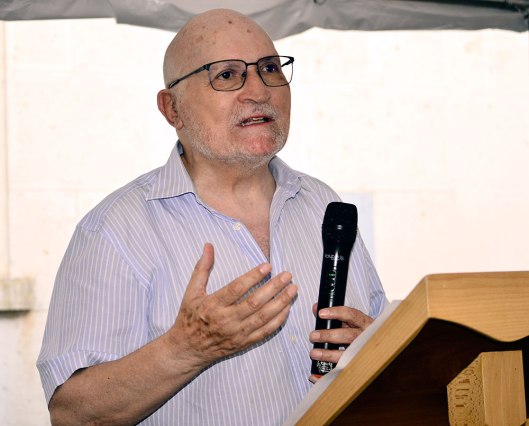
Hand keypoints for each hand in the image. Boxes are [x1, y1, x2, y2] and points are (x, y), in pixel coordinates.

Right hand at [168, 243, 297, 369]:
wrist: (188, 350)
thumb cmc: (189, 318)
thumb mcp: (191, 292)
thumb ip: (202, 268)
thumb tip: (208, 246)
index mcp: (213, 305)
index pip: (237, 289)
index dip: (253, 277)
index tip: (267, 266)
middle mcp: (226, 320)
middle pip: (254, 302)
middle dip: (274, 288)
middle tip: (287, 275)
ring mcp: (237, 333)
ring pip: (263, 317)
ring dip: (281, 303)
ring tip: (292, 289)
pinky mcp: (244, 343)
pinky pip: (265, 332)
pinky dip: (278, 320)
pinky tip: (287, 308)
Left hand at [308, 304, 372, 382]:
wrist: (382, 346)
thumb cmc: (359, 331)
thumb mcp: (350, 321)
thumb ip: (333, 315)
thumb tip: (316, 308)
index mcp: (364, 323)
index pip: (351, 315)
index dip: (336, 313)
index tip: (321, 314)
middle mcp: (366, 337)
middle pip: (348, 336)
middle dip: (329, 336)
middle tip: (313, 336)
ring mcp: (363, 353)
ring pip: (347, 355)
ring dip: (328, 355)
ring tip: (314, 353)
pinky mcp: (358, 368)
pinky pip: (342, 373)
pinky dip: (326, 376)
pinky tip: (314, 376)